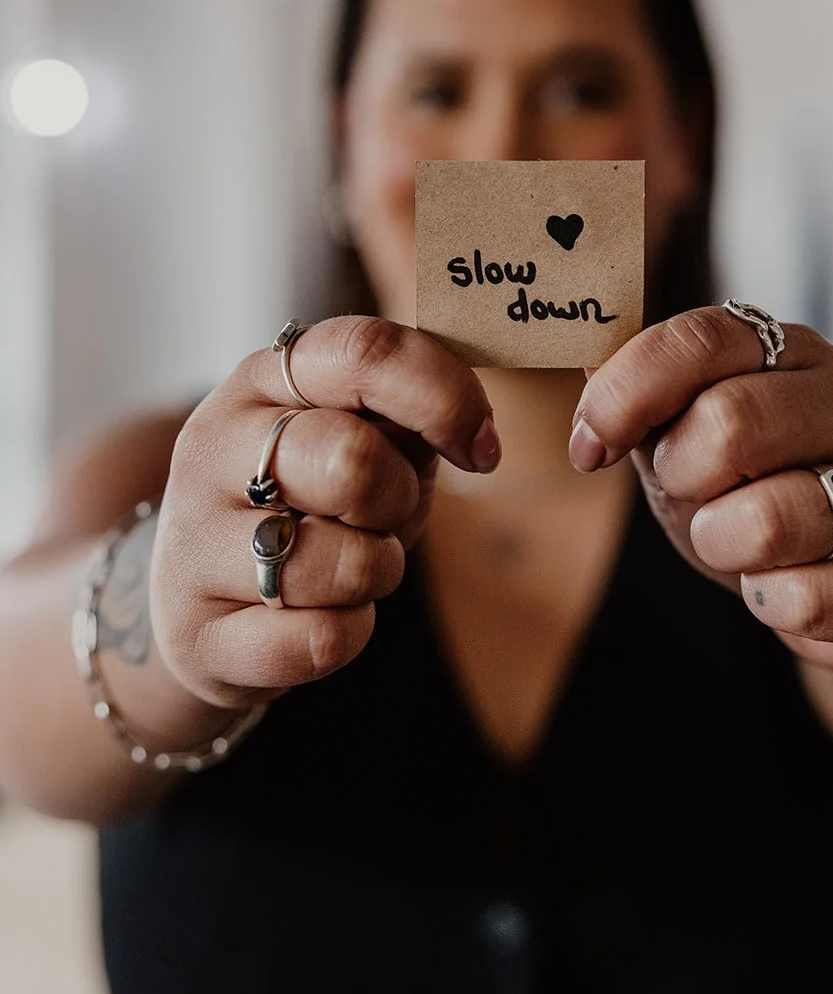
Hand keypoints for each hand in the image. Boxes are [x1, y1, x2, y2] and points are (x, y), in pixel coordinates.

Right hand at [153, 316, 498, 707]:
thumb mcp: (360, 433)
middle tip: (386, 513)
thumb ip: (410, 411)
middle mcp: (213, 447)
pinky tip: (319, 617)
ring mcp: (192, 542)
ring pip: (342, 563)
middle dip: (400, 499)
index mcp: (264, 380)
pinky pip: (320, 641)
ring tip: (348, 566)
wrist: (199, 599)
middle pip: (352, 460)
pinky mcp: (198, 634)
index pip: (364, 353)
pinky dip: (349, 633)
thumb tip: (474, 435)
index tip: (479, 448)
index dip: (444, 398)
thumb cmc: (310, 502)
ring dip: (377, 572)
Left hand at [570, 307, 832, 673]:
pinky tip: (788, 590)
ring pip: (767, 520)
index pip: (698, 339)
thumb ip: (640, 399)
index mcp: (790, 351)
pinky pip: (804, 599)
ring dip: (722, 545)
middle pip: (729, 425)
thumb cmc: (758, 492)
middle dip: (682, 477)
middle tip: (695, 494)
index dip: (624, 394)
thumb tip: (584, 357)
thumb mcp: (687, 438)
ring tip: (741, 544)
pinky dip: (770, 605)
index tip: (590, 447)